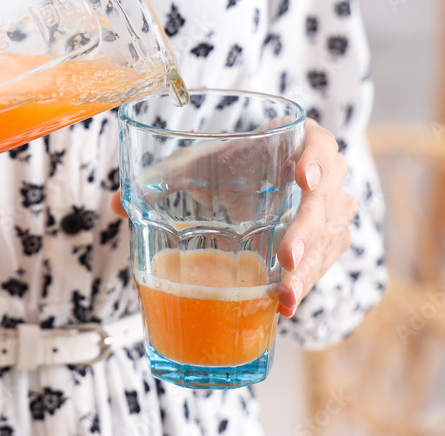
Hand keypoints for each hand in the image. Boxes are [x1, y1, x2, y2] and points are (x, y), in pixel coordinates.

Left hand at [111, 119, 355, 318]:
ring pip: (331, 239)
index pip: (322, 144)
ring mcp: (333, 211)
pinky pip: (326, 264)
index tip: (301, 177)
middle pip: (329, 201)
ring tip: (285, 295)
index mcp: (300, 140)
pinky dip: (307, 284)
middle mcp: (326, 176)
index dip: (317, 159)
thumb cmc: (232, 165)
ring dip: (310, 269)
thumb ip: (162, 178)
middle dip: (308, 230)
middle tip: (286, 256)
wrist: (259, 181)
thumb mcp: (200, 166)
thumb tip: (111, 205)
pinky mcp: (330, 243)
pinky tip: (286, 306)